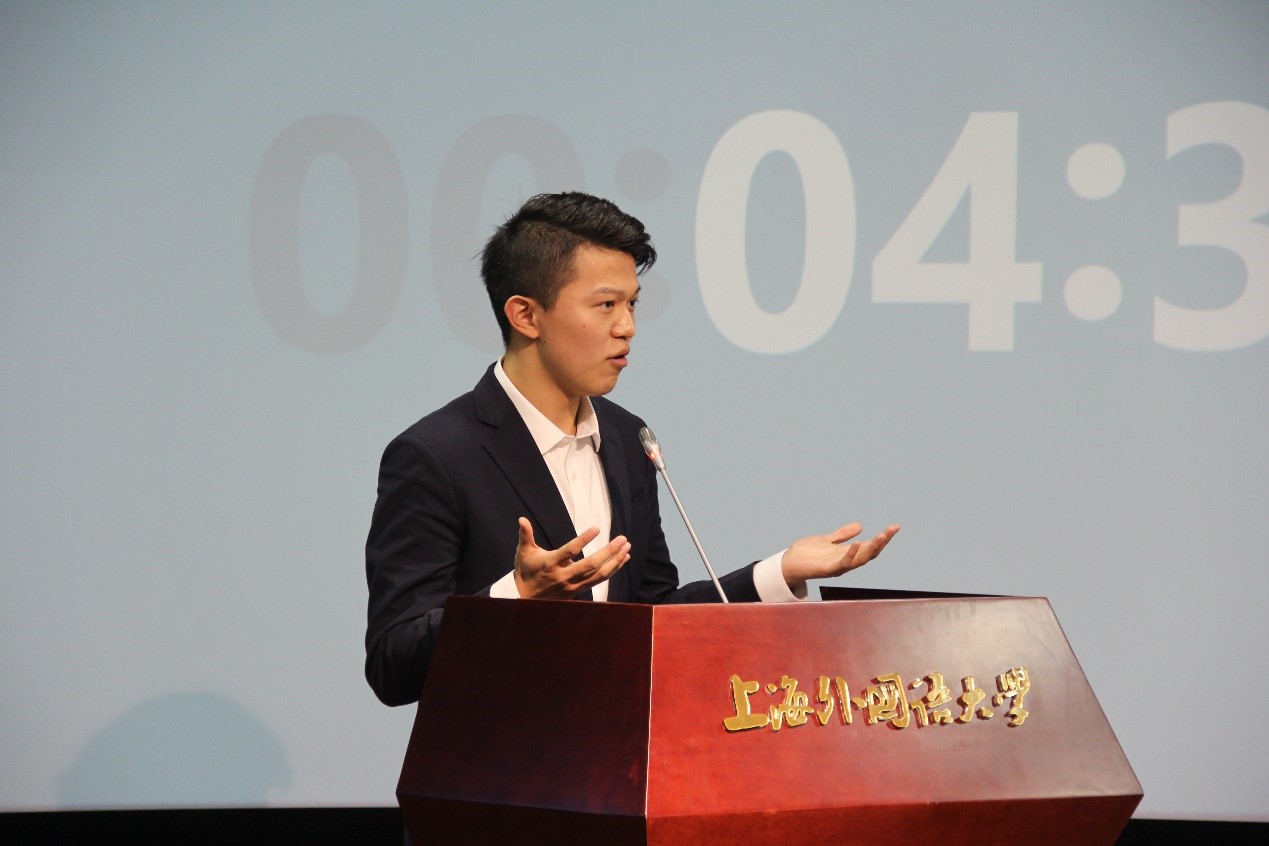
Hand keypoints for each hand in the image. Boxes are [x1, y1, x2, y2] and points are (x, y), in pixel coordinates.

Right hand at [512, 517, 630, 599]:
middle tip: (622, 539)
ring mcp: (573, 585)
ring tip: (626, 548)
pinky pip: (599, 580)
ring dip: (615, 561)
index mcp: (551, 563)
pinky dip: (612, 570)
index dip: (584, 540)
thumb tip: (521, 519)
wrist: (524, 599)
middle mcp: (564, 575)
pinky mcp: (578, 591)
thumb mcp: (523, 552)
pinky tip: (622, 560)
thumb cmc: (525, 571)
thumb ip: (525, 535)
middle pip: (591, 564)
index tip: (597, 529)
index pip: (570, 551)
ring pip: (598, 574)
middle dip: (609, 551)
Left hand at [780, 523, 899, 588]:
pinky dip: (852, 554)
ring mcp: (838, 567)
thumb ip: (842, 535)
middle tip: (893, 529)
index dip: (883, 538)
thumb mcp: (827, 540)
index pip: (870, 546)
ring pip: (861, 559)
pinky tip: (858, 542)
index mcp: (847, 554)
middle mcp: (846, 562)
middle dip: (882, 541)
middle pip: (870, 553)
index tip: (895, 527)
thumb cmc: (806, 554)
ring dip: (872, 547)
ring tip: (882, 535)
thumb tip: (860, 526)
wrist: (788, 563)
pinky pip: (843, 563)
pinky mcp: (827, 569)